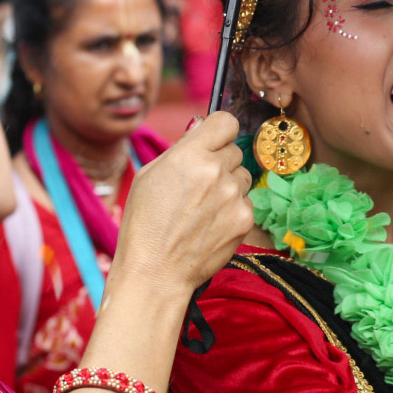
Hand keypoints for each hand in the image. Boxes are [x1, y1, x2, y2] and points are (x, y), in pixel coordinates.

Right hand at [111, 111, 251, 294]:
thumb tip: (201, 128)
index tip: (213, 140)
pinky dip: (233, 210)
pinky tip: (211, 224)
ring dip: (229, 186)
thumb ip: (181, 149)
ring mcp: (234, 196)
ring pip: (243, 176)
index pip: (226, 121)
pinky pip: (246, 202)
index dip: (219, 131)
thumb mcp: (149, 175)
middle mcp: (216, 171)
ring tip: (203, 207)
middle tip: (199, 185)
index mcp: (190, 154)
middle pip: (235, 150)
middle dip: (220, 162)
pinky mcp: (245, 219)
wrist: (156, 271)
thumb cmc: (145, 223)